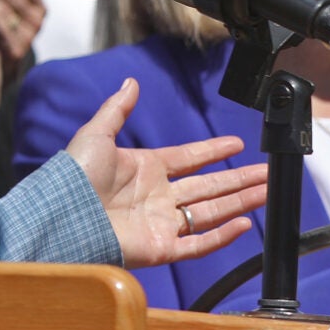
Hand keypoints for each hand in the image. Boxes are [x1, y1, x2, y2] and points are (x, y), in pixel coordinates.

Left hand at [64, 79, 265, 267]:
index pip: (189, 158)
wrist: (63, 215)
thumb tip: (131, 82)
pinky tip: (245, 223)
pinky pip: (199, 242)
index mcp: (145, 168)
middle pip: (208, 186)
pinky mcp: (162, 248)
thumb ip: (117, 109)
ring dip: (240, 202)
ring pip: (211, 212)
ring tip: (266, 192)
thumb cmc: (73, 177)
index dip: (213, 150)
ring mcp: (161, 222)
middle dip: (238, 178)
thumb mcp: (96, 134)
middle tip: (267, 173)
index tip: (237, 144)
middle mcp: (158, 195)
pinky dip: (223, 235)